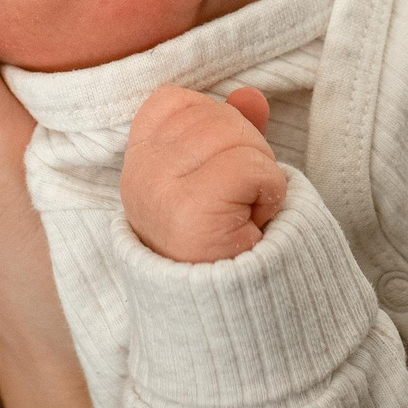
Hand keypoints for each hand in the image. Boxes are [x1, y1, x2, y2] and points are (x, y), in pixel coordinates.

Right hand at [123, 86, 286, 261]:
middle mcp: (138, 174)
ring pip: (235, 137)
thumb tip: (250, 95)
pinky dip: (269, 190)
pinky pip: (251, 168)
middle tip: (241, 196)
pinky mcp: (191, 212)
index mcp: (137, 162)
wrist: (222, 313)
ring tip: (245, 209)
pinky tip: (254, 220)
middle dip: (247, 149)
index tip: (219, 168)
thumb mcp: (219, 177)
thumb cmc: (219, 240)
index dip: (214, 123)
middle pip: (212, 115)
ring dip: (260, 172)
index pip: (174, 102)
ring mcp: (160, 192)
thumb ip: (231, 132)